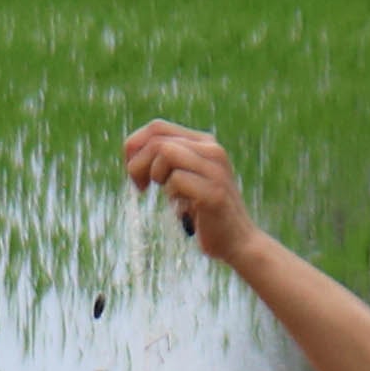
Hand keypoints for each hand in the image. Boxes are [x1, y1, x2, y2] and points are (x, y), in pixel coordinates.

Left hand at [119, 121, 260, 259]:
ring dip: (154, 175)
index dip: (135, 146)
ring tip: (163, 193)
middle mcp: (213, 150)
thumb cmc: (204, 213)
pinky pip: (176, 180)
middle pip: (158, 140)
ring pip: (165, 153)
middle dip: (138, 163)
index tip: (132, 171)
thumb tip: (131, 150)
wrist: (238, 242)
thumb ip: (166, 162)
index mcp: (205, 144)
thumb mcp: (184, 180)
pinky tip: (181, 207)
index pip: (157, 127)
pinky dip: (170, 194)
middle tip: (139, 186)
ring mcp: (215, 170)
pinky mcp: (213, 192)